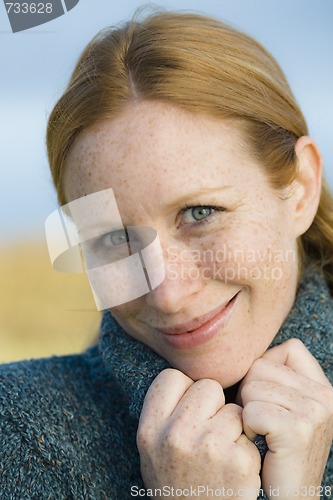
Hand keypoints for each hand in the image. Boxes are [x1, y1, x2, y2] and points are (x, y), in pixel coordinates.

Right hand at [137, 368, 260, 498]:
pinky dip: (245, 447)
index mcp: (149, 429)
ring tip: (220, 454)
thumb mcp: (152, 449)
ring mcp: (208, 447)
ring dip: (232, 427)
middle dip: (212, 405)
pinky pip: (248, 431)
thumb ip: (163, 412)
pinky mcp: (238, 461)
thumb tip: (185, 374)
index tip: (187, 409)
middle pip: (207, 386)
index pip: (172, 377)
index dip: (184, 390)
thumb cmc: (176, 484)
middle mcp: (175, 435)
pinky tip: (234, 468)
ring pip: (233, 408)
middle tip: (207, 434)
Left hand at [238, 339, 332, 498]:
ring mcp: (315, 412)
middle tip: (261, 419)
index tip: (268, 397)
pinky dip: (246, 427)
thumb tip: (245, 347)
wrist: (292, 495)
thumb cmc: (279, 449)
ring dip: (247, 411)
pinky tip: (259, 441)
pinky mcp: (298, 430)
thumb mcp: (289, 406)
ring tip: (262, 431)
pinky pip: (251, 410)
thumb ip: (278, 377)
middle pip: (261, 366)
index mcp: (323, 387)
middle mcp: (325, 396)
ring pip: (252, 387)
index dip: (266, 369)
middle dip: (250, 392)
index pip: (289, 348)